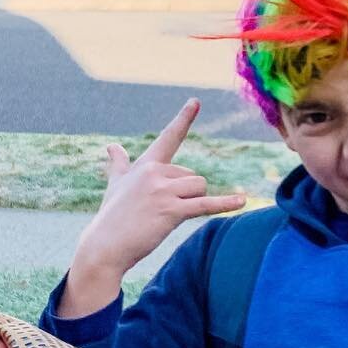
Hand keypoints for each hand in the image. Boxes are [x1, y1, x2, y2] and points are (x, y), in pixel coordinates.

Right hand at [60, 100, 246, 318]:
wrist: (104, 247)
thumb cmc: (112, 218)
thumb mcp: (115, 186)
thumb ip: (119, 165)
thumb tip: (111, 146)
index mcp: (145, 165)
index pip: (168, 138)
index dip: (183, 119)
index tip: (196, 101)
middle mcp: (154, 172)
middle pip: (192, 176)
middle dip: (185, 195)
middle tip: (158, 212)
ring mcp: (163, 191)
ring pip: (200, 187)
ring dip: (192, 203)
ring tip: (166, 217)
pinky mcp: (171, 211)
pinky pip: (205, 204)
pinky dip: (224, 203)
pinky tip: (242, 201)